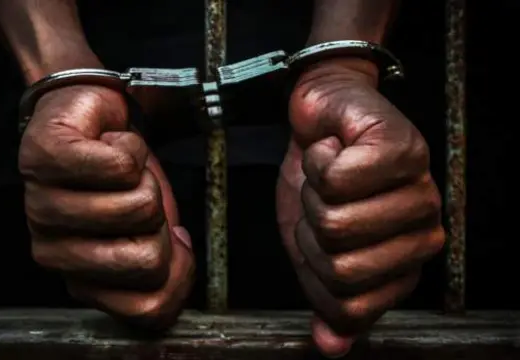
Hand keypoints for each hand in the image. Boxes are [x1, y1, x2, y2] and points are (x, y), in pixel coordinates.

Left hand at [19, 85, 194, 328]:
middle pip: (148, 260)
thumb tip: (178, 269)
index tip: (160, 232)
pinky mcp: (44, 158)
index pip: (148, 309)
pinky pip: (120, 165)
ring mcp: (42, 204)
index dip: (177, 268)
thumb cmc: (122, 177)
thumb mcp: (155, 232)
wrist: (95, 116)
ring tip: (119, 167)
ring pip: (137, 207)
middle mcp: (52, 251)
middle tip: (136, 193)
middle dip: (160, 217)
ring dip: (144, 176)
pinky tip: (109, 143)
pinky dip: (132, 147)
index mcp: (80, 278)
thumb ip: (168, 272)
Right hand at [276, 58, 444, 356]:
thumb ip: (324, 296)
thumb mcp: (311, 247)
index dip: (312, 274)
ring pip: (336, 221)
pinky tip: (334, 147)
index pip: (350, 308)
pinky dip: (316, 160)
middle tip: (320, 198)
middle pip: (339, 267)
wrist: (321, 117)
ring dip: (311, 192)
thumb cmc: (316, 180)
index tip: (314, 236)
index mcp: (401, 264)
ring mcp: (417, 189)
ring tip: (327, 172)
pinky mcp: (403, 149)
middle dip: (309, 229)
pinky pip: (338, 178)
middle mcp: (420, 231)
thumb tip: (329, 346)